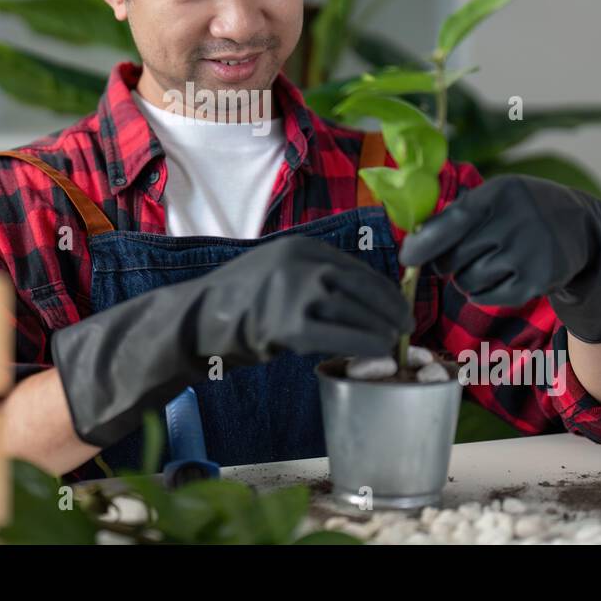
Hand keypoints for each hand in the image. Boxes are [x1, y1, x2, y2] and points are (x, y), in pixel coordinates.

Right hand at [52, 235, 412, 446]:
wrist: (195, 320)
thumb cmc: (238, 302)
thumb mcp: (277, 271)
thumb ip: (313, 277)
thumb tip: (360, 300)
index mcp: (301, 247)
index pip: (355, 269)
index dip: (383, 291)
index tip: (399, 307)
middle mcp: (300, 264)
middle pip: (359, 289)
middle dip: (388, 311)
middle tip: (405, 328)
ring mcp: (293, 293)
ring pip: (353, 314)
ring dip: (379, 331)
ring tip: (393, 344)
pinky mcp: (288, 325)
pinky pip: (338, 337)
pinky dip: (363, 346)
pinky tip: (377, 353)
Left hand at [397, 174, 600, 343]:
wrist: (580, 227)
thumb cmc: (520, 211)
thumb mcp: (495, 196)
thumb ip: (457, 214)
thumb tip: (416, 242)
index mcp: (500, 193)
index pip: (452, 223)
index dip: (424, 244)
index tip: (408, 258)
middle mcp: (516, 221)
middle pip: (454, 258)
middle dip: (446, 263)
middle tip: (455, 259)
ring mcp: (529, 252)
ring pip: (468, 281)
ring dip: (465, 279)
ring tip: (483, 265)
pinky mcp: (538, 280)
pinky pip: (487, 297)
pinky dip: (481, 294)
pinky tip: (494, 280)